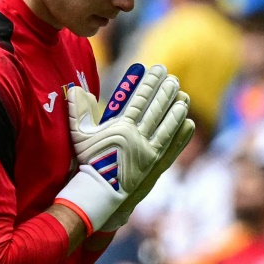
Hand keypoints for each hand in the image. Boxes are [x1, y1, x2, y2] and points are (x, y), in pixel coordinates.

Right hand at [56, 65, 190, 233]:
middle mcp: (138, 137)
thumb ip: (79, 111)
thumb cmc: (88, 162)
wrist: (98, 194)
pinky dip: (181, 133)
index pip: (140, 98)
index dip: (150, 82)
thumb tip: (75, 88)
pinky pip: (172, 145)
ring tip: (183, 96)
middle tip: (173, 78)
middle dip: (166, 91)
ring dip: (177, 109)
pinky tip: (188, 122)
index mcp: (121, 127)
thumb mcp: (80, 136)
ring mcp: (150, 152)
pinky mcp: (156, 165)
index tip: (157, 70)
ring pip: (168, 125)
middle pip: (157, 109)